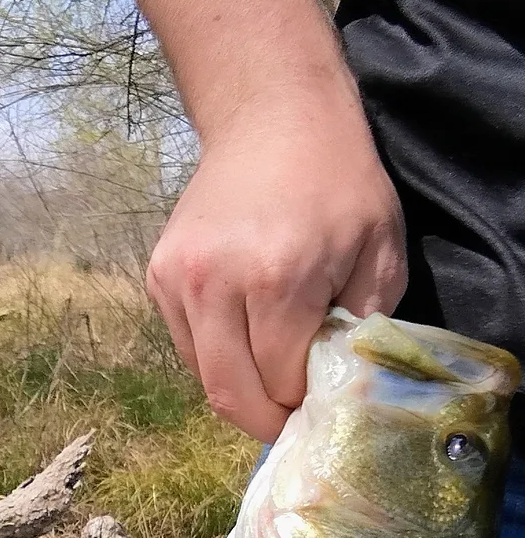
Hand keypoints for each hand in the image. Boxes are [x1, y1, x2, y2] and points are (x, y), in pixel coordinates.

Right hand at [146, 90, 407, 440]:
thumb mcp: (380, 252)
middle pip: (229, 392)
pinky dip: (216, 354)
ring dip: (237, 387)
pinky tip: (243, 332)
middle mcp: (215, 284)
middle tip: (291, 414)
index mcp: (277, 280)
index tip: (322, 402)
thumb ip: (362, 327)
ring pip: (201, 374)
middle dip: (264, 417)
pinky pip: (186, 343)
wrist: (272, 120)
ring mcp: (177, 281)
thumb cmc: (338, 182)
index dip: (303, 404)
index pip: (279, 382)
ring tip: (269, 370)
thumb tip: (335, 387)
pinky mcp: (158, 276)